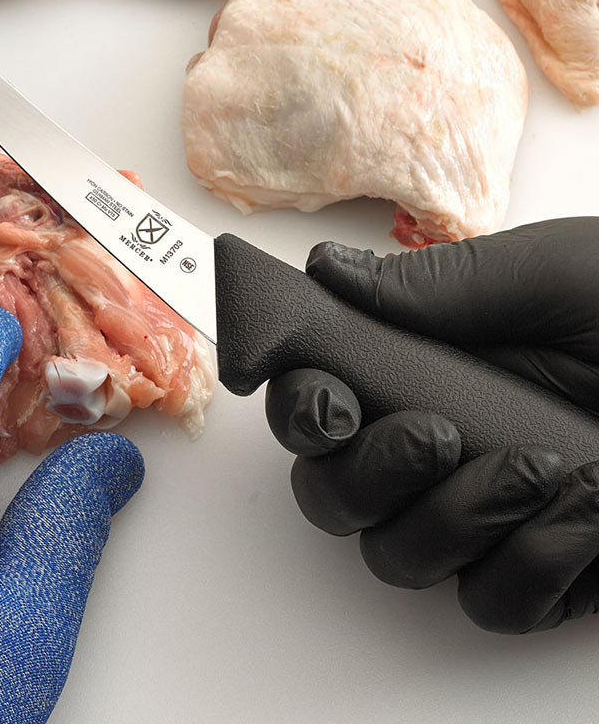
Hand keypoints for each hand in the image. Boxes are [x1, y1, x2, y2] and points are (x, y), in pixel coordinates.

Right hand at [267, 218, 598, 633]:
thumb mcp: (553, 276)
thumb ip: (435, 283)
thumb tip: (327, 269)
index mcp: (427, 368)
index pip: (319, 403)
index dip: (300, 409)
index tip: (327, 402)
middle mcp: (439, 444)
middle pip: (334, 495)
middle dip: (365, 474)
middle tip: (432, 435)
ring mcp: (486, 513)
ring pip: (398, 555)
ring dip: (455, 518)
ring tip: (538, 469)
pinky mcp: (544, 570)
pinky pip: (489, 600)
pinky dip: (533, 562)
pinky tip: (587, 512)